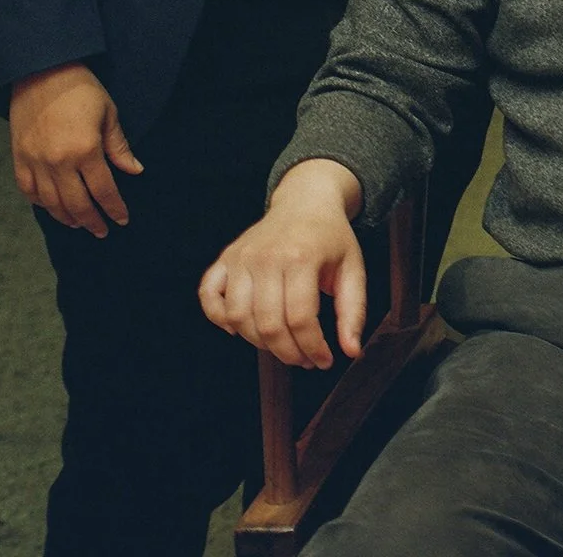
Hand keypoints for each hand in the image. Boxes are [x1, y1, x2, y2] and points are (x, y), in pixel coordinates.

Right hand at [9, 62, 142, 237]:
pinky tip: (52, 207)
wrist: (41, 72)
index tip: (121, 220)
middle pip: (77, 204)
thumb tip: (134, 170)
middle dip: (92, 221)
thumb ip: (119, 146)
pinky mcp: (19, 158)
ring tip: (79, 224)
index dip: (114, 208)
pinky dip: (41, 203)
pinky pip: (28, 191)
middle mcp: (58, 161)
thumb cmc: (81, 89)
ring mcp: (35, 162)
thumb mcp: (108, 113)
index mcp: (86, 149)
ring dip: (67, 217)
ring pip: (51, 203)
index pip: (103, 190)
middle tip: (101, 230)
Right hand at [198, 160, 366, 369]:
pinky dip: (218, 318)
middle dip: (288, 352)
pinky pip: (208, 296)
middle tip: (304, 360)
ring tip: (282, 345)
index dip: (313, 348)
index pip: (301, 319)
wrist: (306, 201)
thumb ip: (354, 311)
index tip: (324, 361)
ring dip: (258, 343)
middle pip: (268, 324)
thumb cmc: (331, 237)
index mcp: (301, 256)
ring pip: (238, 317)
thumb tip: (351, 351)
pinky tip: (239, 329)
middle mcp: (266, 256)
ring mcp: (242, 257)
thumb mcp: (353, 268)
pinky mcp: (226, 258)